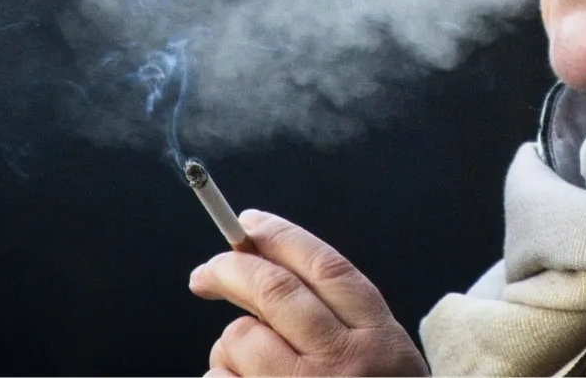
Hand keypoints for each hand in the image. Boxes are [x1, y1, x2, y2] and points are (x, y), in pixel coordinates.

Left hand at [188, 210, 428, 376]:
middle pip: (275, 292)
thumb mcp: (378, 357)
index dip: (280, 236)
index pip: (323, 267)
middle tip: (207, 274)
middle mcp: (345, 365)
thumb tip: (256, 256)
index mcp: (378, 338)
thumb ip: (333, 315)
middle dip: (231, 270)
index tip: (247, 222)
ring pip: (240, 340)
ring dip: (227, 345)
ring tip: (243, 365)